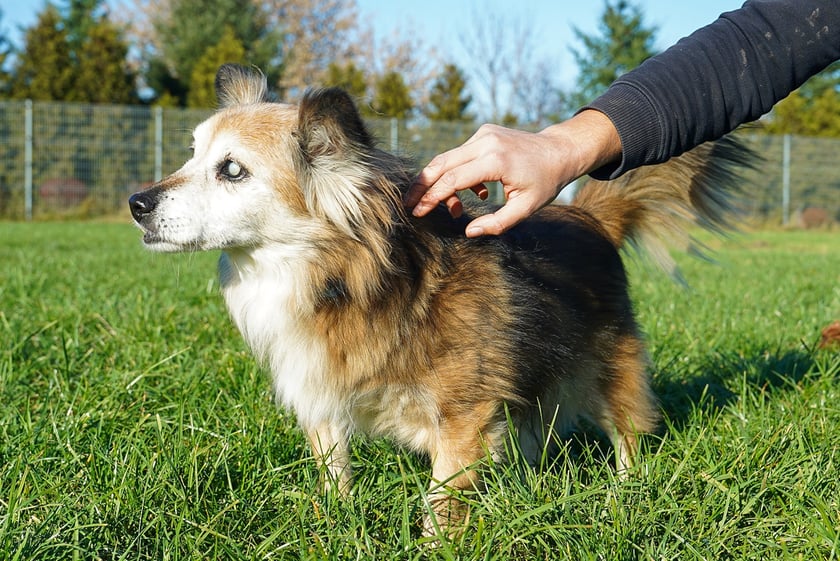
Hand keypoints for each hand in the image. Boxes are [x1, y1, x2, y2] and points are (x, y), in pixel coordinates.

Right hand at [404, 110, 621, 236]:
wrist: (560, 151)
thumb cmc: (545, 182)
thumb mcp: (526, 209)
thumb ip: (497, 224)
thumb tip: (469, 232)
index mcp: (496, 160)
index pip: (452, 179)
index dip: (431, 198)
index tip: (417, 212)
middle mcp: (486, 142)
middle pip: (441, 163)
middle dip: (422, 186)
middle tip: (408, 205)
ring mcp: (484, 134)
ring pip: (448, 159)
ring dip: (442, 184)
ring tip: (453, 209)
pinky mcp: (484, 133)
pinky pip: (460, 155)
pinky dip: (457, 175)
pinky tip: (475, 194)